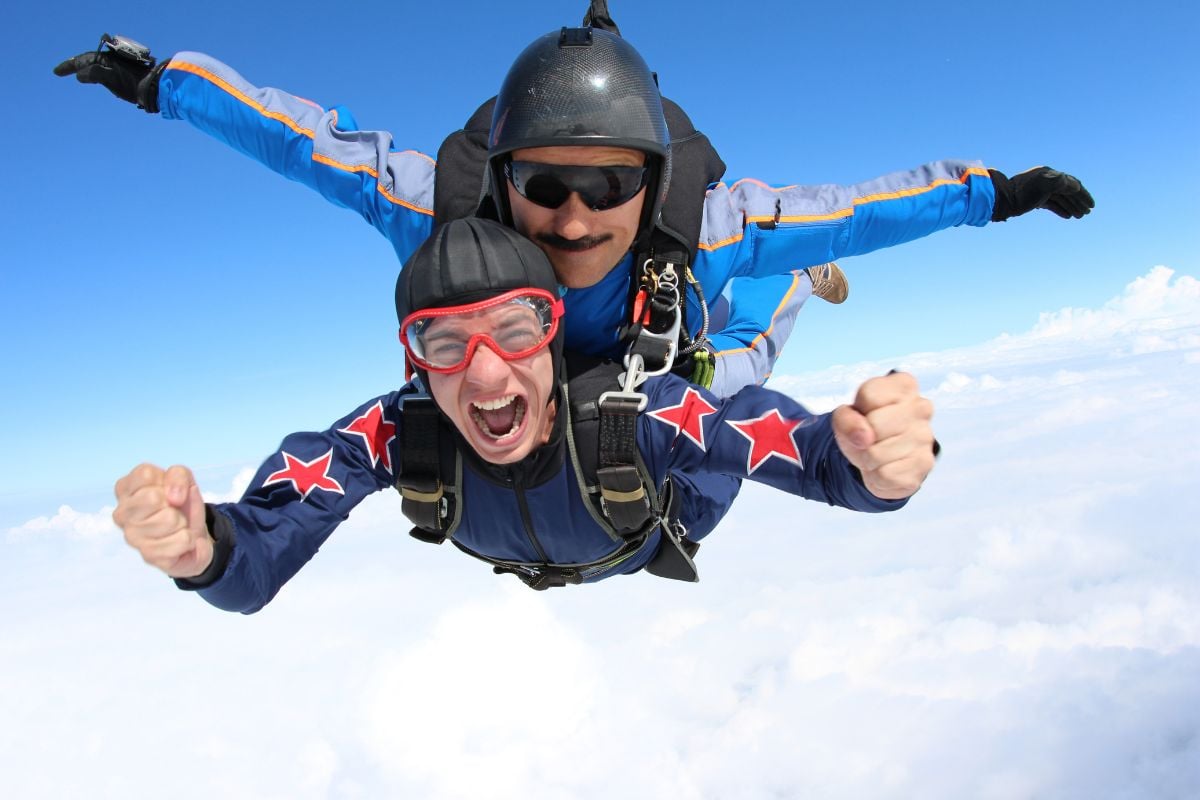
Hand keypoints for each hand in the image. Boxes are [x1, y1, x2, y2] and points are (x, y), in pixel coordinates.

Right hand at [53, 41, 160, 111]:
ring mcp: (120, 66)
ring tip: (76, 73)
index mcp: (107, 58)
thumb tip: (80, 75)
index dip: (69, 66)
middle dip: (76, 65)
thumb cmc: (133, 84)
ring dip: (86, 68)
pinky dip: (97, 73)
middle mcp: (112, 59)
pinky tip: (96, 78)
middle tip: (62, 71)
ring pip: (98, 65)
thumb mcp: (110, 78)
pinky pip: (107, 70)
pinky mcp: (127, 73)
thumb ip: (93, 74)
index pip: (83, 60)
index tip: (56, 72)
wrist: (156, 88)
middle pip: (89, 60)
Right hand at [113, 464, 212, 577]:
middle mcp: (122, 513)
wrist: (193, 533)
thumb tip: (174, 498)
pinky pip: (182, 540)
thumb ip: (178, 475)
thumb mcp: (184, 478)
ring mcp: (132, 537)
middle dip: (173, 503)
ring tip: (175, 525)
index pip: (145, 475)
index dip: (166, 480)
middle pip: (153, 498)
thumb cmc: (181, 503)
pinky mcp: (148, 556)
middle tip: (173, 510)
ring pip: (170, 519)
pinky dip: (188, 539)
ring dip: (182, 522)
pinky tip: (178, 541)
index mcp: (124, 489)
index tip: (167, 490)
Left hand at [832, 371, 935, 499]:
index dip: (857, 410)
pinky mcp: (924, 464)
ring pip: (877, 454)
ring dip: (867, 459)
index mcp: (904, 385)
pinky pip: (885, 475)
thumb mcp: (846, 415)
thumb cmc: (865, 427)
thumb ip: (846, 418)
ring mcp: (926, 437)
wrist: (882, 456)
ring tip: (875, 452)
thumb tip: (864, 437)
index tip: (864, 414)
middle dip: (861, 438)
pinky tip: (885, 466)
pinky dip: (877, 476)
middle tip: (867, 439)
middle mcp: (921, 407)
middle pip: (875, 425)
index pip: (869, 395)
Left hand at [989, 166, 1094, 220]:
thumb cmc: (1022, 193)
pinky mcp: (1034, 199)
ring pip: (1060, 198)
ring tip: (1079, 217)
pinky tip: (1067, 216)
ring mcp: (1041, 190)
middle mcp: (1047, 180)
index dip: (1083, 195)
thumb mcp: (1044, 186)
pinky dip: (1060, 209)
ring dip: (1071, 207)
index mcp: (1050, 174)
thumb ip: (1062, 183)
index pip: (1072, 184)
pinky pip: (1051, 203)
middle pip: (1067, 191)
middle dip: (1078, 202)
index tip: (1092, 206)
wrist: (1003, 200)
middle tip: (1087, 214)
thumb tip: (1077, 186)